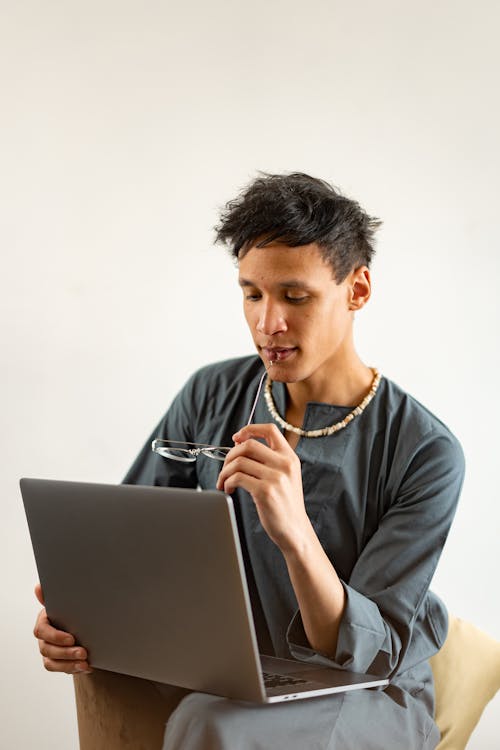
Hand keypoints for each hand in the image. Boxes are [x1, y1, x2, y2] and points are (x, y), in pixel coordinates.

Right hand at [33, 583, 91, 674]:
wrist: (82, 622)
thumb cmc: (73, 610)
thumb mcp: (67, 602)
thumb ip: (53, 596)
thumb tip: (39, 587)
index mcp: (44, 621)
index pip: (42, 631)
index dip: (56, 636)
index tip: (72, 638)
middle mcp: (43, 637)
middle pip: (47, 649)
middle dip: (66, 652)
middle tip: (83, 652)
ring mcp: (48, 650)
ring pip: (52, 662)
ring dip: (69, 664)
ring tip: (85, 662)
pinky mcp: (55, 661)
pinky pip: (60, 669)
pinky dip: (72, 669)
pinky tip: (86, 667)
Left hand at [216, 423, 311, 553]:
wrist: (295, 530)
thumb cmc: (285, 504)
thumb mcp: (286, 476)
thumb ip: (269, 460)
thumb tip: (240, 446)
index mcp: (290, 457)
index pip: (270, 430)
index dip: (250, 429)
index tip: (237, 437)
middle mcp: (284, 464)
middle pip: (248, 445)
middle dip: (230, 454)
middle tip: (226, 467)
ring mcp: (276, 478)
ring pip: (239, 462)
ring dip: (225, 471)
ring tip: (224, 481)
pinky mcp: (265, 491)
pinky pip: (237, 478)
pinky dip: (227, 482)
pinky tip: (228, 489)